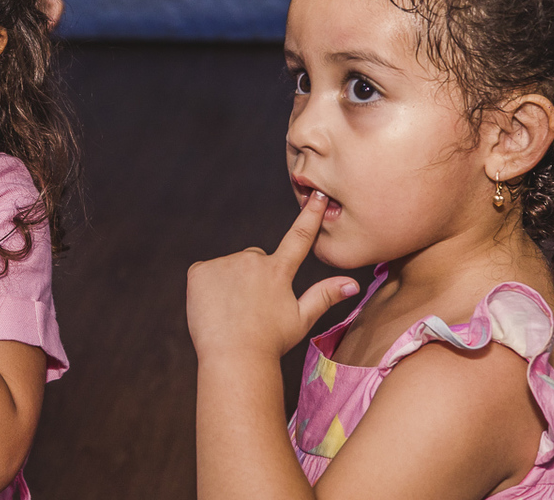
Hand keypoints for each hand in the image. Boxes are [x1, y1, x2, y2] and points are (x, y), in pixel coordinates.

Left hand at [187, 190, 358, 363]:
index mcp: (279, 272)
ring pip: (229, 269)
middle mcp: (252, 261)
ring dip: (230, 284)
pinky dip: (206, 287)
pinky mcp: (200, 272)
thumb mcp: (301, 320)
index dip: (309, 216)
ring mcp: (224, 265)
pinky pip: (204, 274)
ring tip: (232, 313)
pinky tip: (213, 308)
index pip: (298, 238)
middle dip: (254, 278)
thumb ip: (325, 296)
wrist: (234, 359)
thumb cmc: (270, 343)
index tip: (316, 194)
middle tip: (252, 310)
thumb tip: (353, 283)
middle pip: (254, 261)